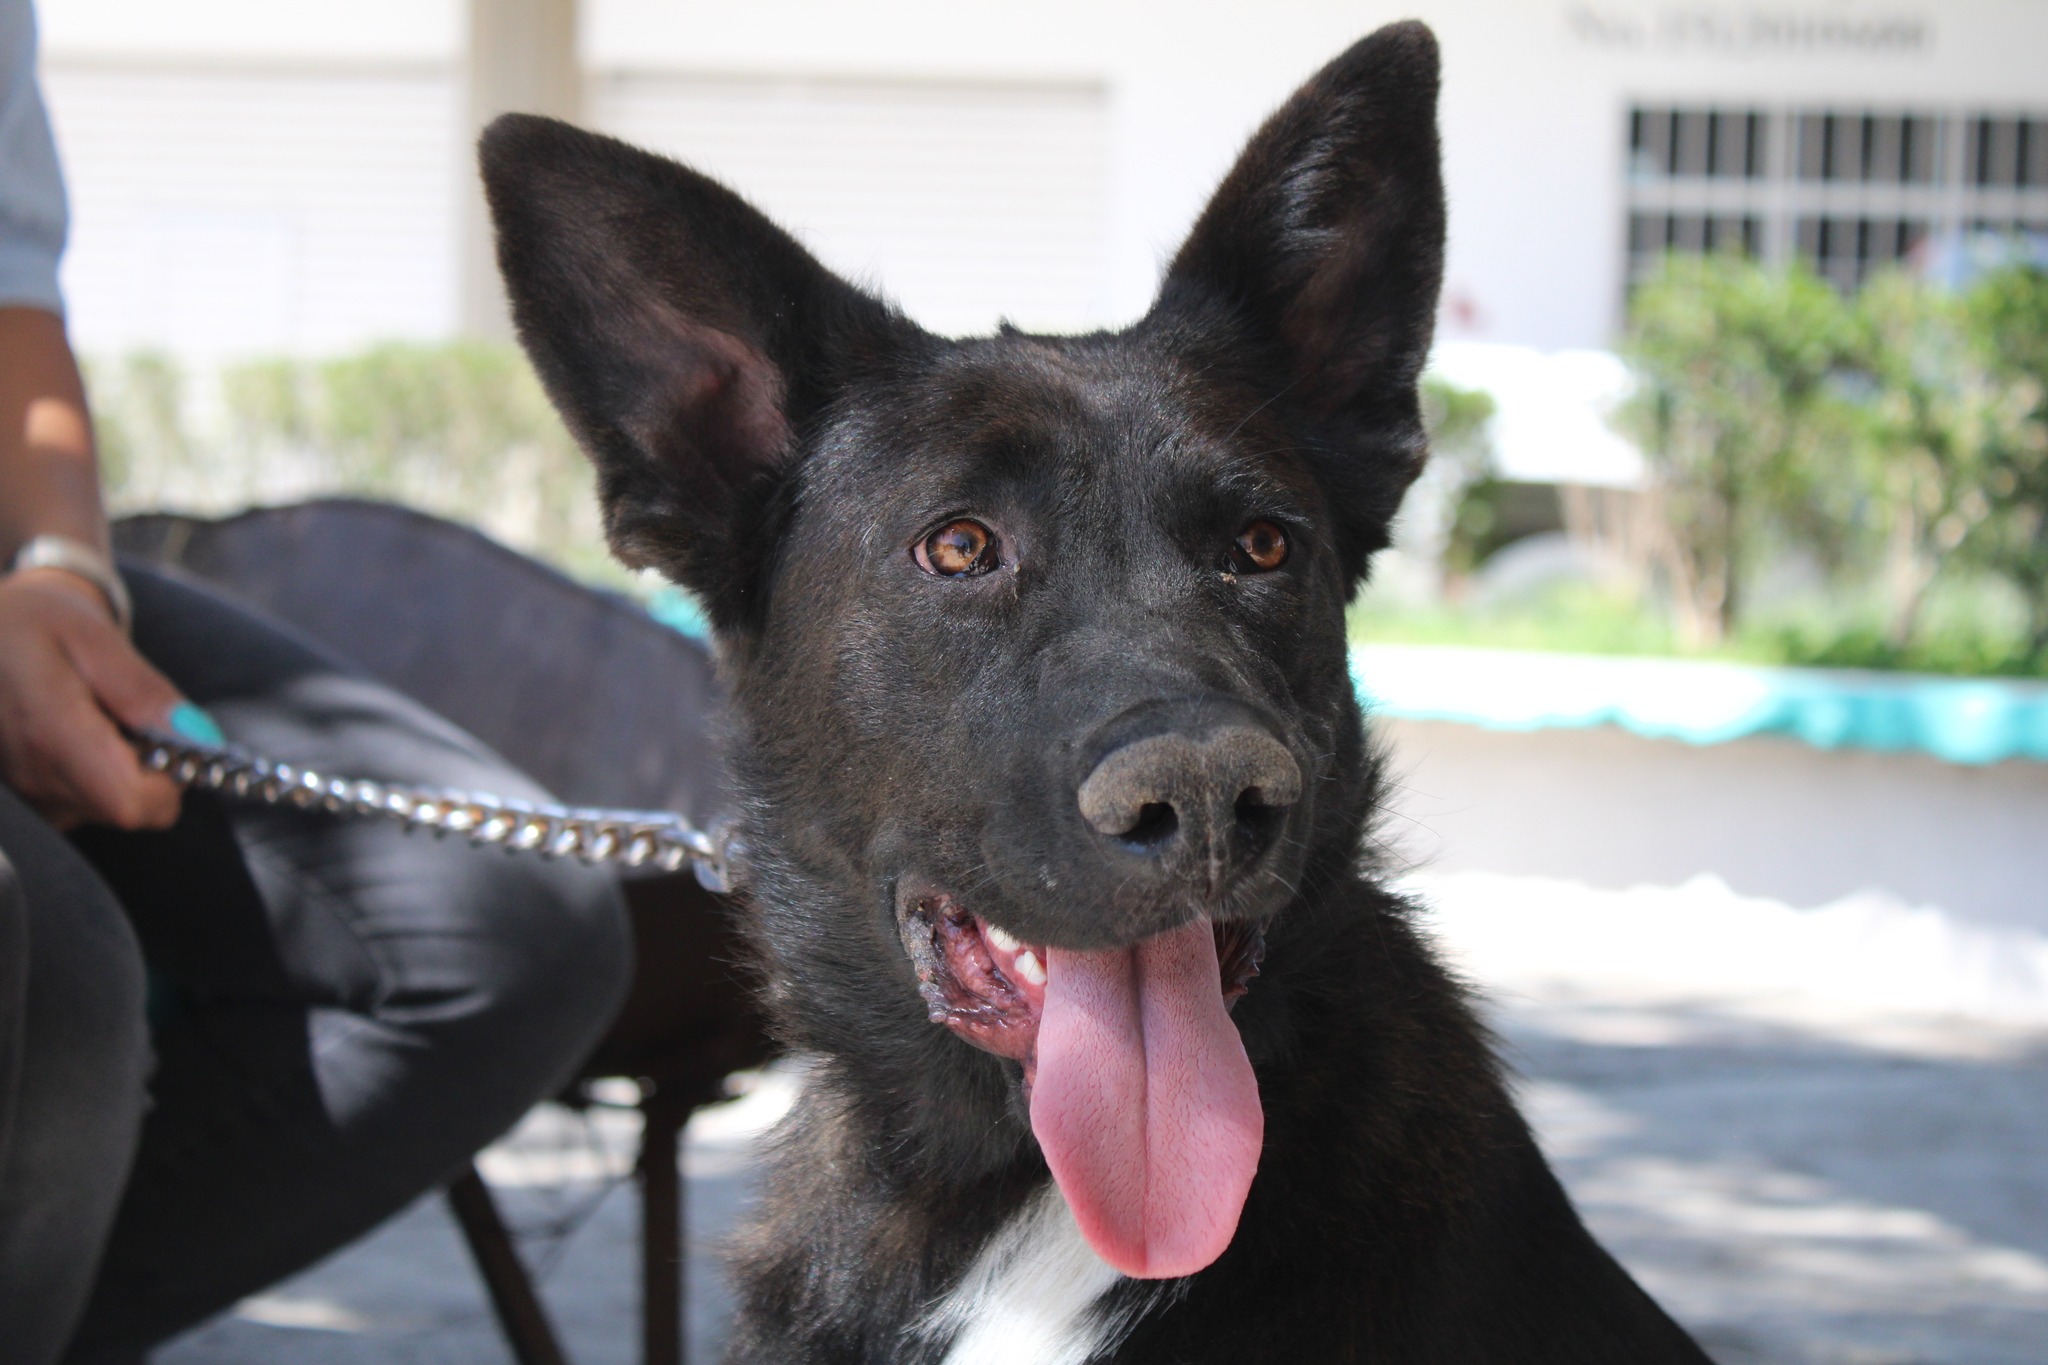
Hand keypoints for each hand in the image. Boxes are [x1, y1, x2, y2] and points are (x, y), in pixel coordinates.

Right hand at [0, 567, 182, 828]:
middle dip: (153, 770)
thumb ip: (143, 692)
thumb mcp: (94, 639)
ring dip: (126, 769)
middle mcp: (36, 776)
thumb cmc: (34, 622)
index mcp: (51, 734)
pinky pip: (89, 803)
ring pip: (112, 808)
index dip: (169, 780)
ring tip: (102, 716)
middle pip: (130, 809)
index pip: (132, 803)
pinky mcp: (31, 797)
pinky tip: (84, 733)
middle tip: (132, 715)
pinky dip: (101, 774)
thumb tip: (198, 737)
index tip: (172, 738)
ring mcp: (30, 793)